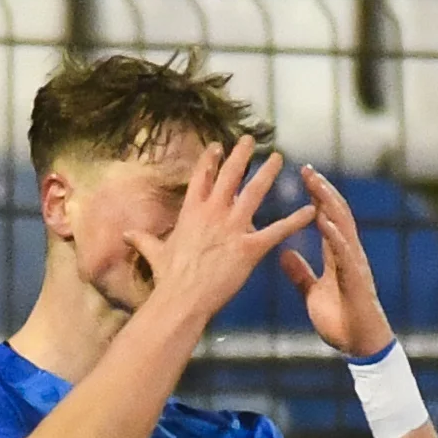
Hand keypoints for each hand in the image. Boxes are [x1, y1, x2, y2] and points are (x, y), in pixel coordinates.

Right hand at [125, 138, 315, 327]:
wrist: (182, 298)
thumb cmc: (168, 278)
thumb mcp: (154, 253)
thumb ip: (143, 240)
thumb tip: (126, 234)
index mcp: (192, 212)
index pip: (201, 178)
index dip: (210, 160)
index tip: (218, 145)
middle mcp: (213, 212)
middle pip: (229, 175)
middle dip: (241, 155)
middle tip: (251, 139)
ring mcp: (232, 227)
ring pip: (254, 192)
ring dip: (268, 173)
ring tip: (279, 158)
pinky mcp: (249, 247)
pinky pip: (277, 230)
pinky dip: (295, 220)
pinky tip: (311, 210)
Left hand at [276, 165, 396, 358]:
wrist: (360, 346)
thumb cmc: (340, 322)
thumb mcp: (313, 293)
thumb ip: (300, 273)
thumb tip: (284, 254)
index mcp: (338, 256)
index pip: (327, 219)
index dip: (316, 197)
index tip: (303, 176)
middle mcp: (349, 254)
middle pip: (337, 214)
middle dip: (322, 191)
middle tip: (306, 169)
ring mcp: (355, 265)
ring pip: (344, 227)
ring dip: (329, 204)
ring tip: (316, 185)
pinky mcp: (356, 280)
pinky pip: (346, 254)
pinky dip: (336, 237)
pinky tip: (325, 222)